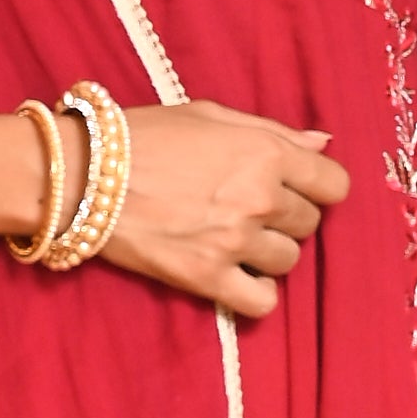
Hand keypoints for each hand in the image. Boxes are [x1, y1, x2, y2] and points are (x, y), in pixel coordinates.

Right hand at [104, 99, 352, 320]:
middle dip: (285, 217)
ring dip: (268, 253)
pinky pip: (262, 302)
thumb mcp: (210, 115)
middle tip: (247, 209)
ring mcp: (235, 242)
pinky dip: (255, 293)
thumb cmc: (144, 136)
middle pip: (309, 224)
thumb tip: (322, 143)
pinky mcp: (206, 278)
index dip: (317, 186)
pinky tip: (235, 277)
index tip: (294, 187)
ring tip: (234, 240)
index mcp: (264, 152)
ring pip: (289, 262)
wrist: (82, 175)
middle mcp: (259, 197)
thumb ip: (272, 130)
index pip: (334, 184)